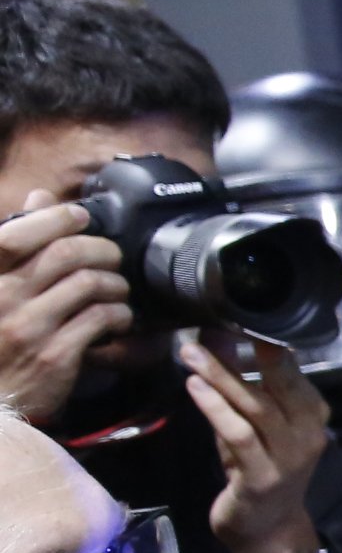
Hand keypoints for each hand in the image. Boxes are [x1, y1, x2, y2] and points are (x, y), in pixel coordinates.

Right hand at [0, 196, 127, 419]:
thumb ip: (15, 245)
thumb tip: (39, 197)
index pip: (14, 234)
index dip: (54, 218)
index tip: (80, 216)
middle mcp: (1, 299)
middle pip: (64, 254)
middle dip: (100, 249)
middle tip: (112, 257)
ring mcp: (28, 328)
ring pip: (89, 284)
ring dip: (114, 283)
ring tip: (117, 290)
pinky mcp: (55, 355)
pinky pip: (101, 319)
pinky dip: (119, 314)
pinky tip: (119, 319)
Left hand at [180, 333, 330, 552]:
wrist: (267, 531)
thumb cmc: (258, 473)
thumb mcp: (256, 428)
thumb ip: (242, 392)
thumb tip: (215, 342)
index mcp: (313, 415)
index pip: (292, 370)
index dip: (264, 342)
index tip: (234, 315)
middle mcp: (308, 433)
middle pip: (279, 382)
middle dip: (246, 351)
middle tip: (212, 324)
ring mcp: (288, 456)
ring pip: (255, 406)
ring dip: (220, 376)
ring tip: (191, 353)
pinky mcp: (262, 477)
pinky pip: (238, 434)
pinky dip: (215, 408)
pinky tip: (194, 387)